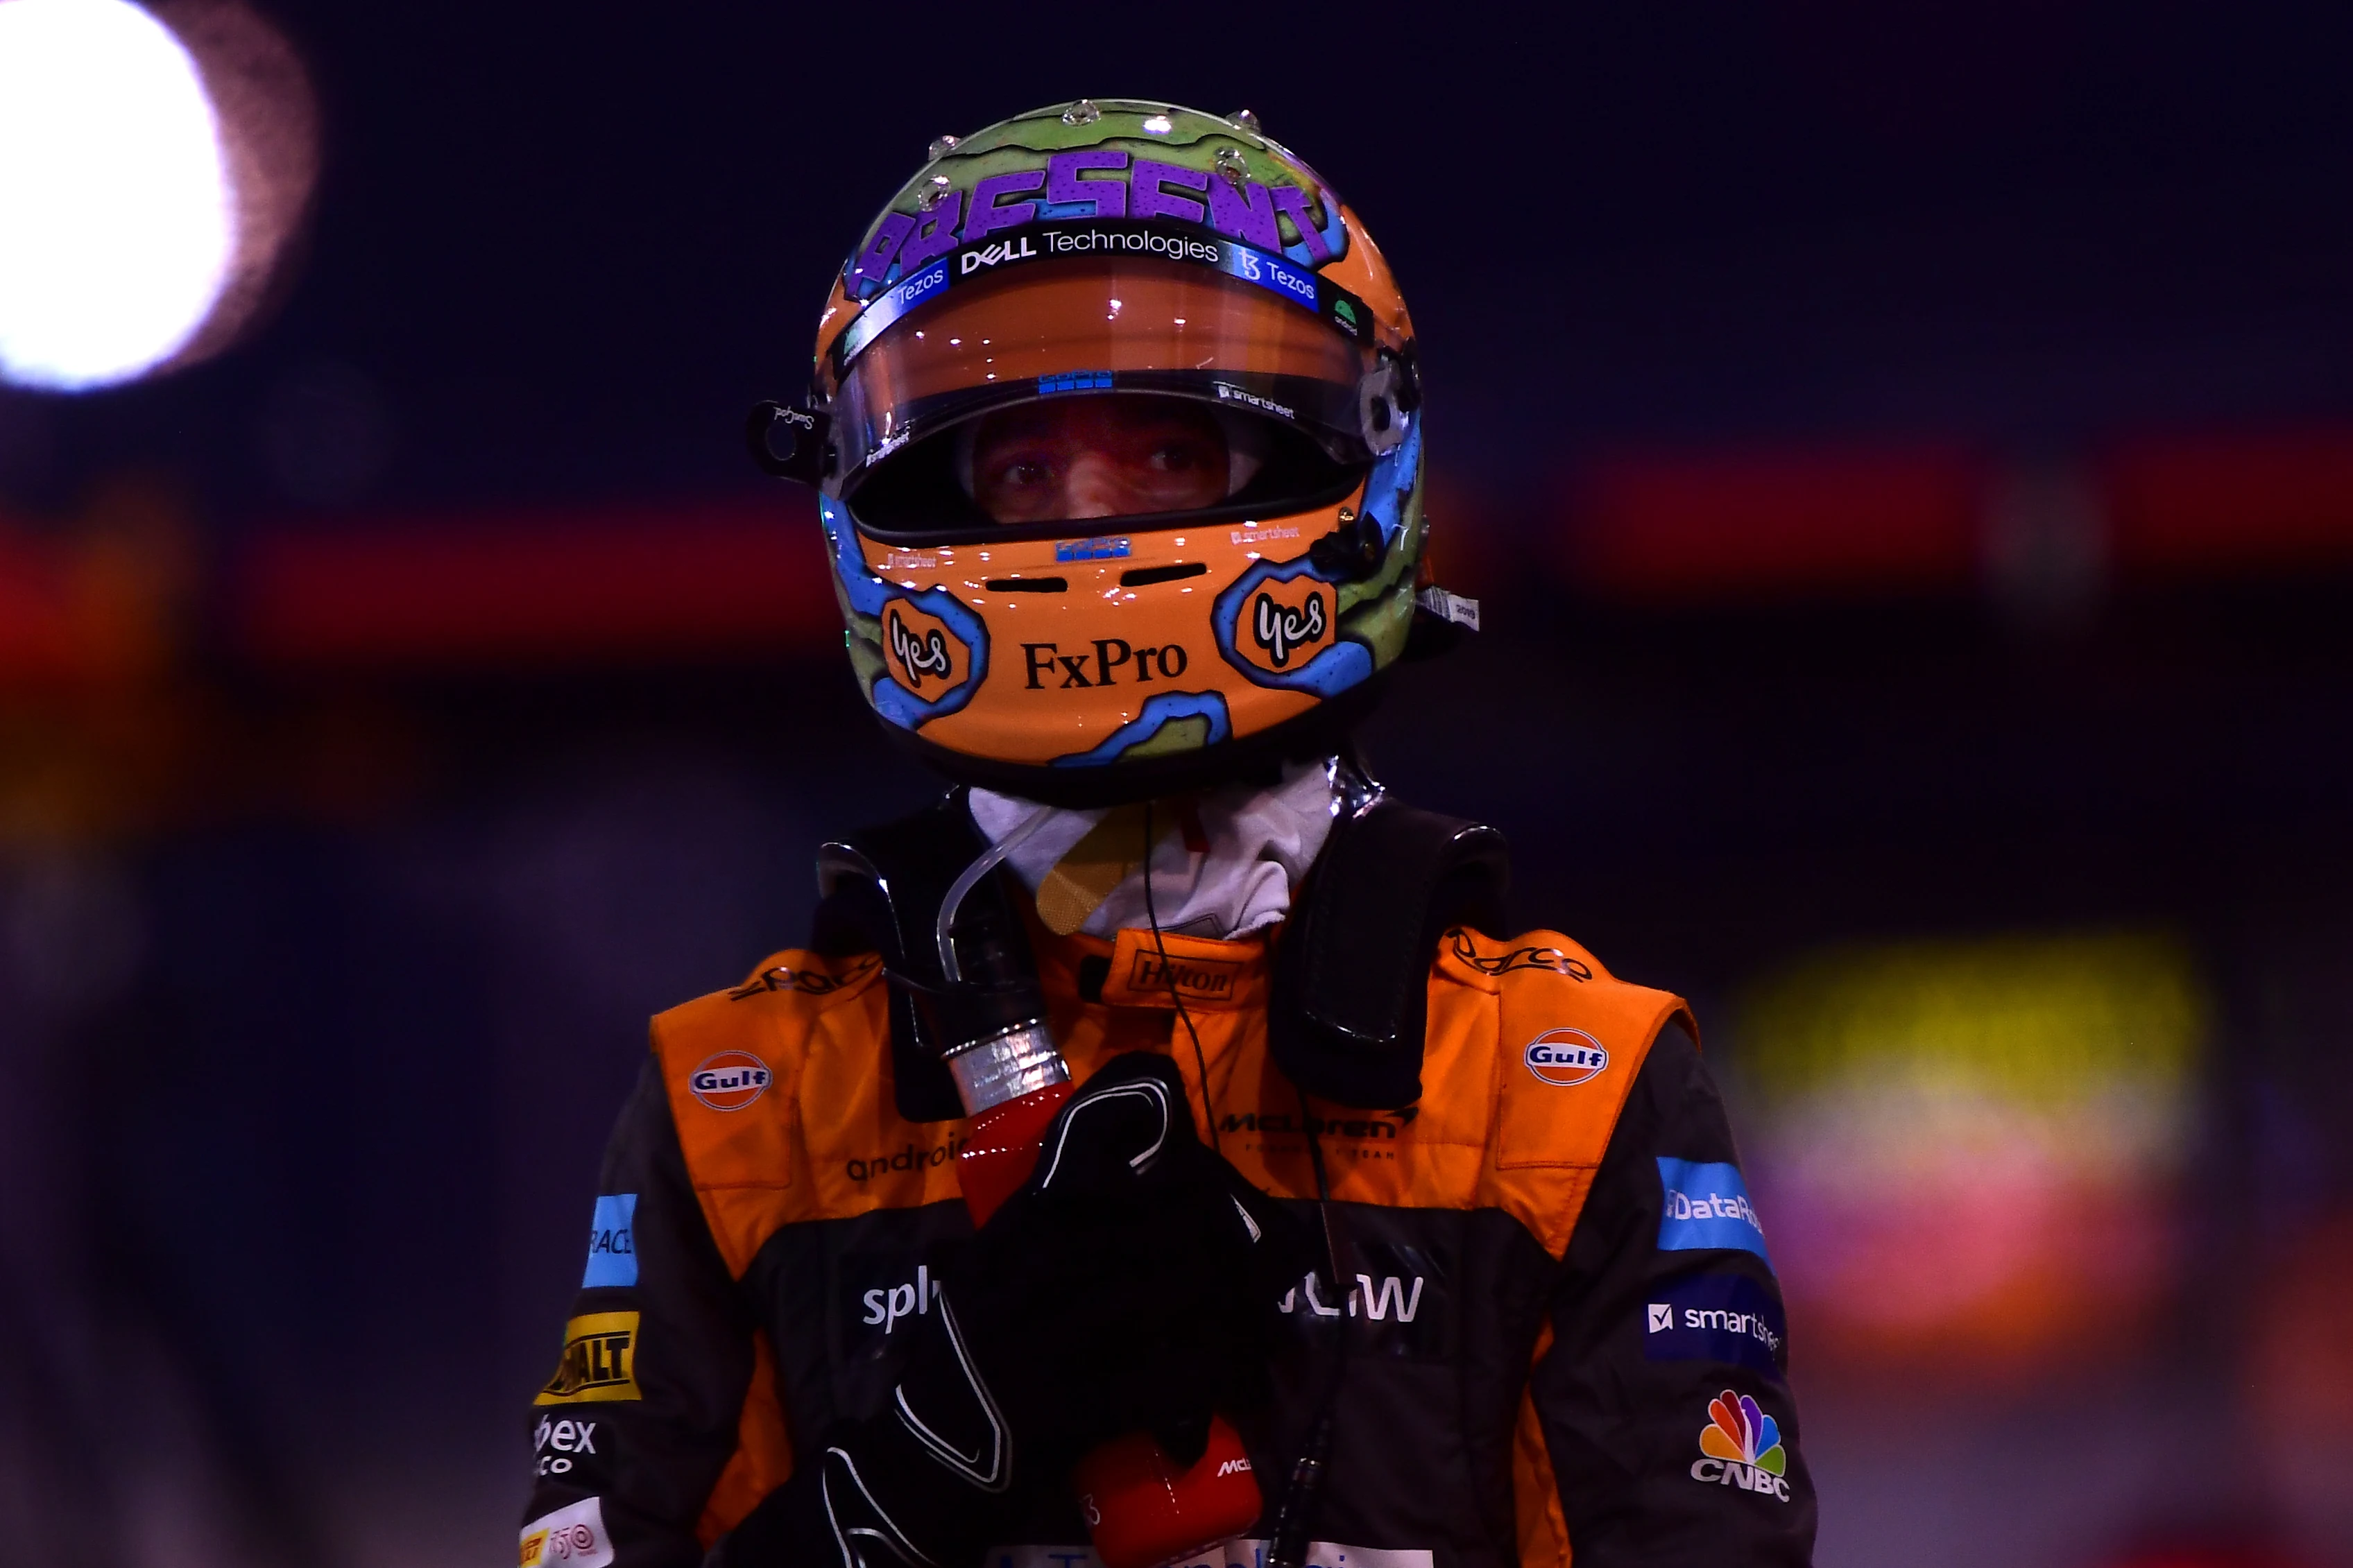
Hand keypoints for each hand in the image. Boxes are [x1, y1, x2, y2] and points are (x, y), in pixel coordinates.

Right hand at [714, 1054, 1296, 1567]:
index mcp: (988, 1262)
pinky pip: (1143, 1384)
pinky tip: (1229, 1372)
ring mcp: (1033, 1355)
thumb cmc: (951, 1373)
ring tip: (1237, 1294)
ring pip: (1133, 1299)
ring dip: (1197, 1294)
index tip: (1174, 1171)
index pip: (1058, 1197)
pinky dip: (1193, 1376)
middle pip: (1110, 1241)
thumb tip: (1071, 1189)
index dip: (1125, 1182)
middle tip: (1222, 1233)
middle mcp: (1009, 1297)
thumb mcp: (966, 1295)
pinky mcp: (1058, 1414)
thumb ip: (1007, 1247)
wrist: (920, 1466)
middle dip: (1177, 1233)